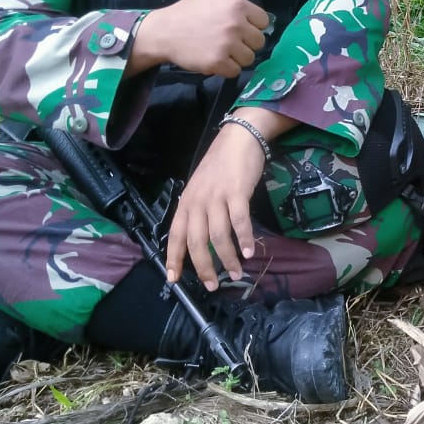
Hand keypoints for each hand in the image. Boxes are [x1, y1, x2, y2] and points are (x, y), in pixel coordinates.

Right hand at [130, 0, 269, 76]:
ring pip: (249, 58)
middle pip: (258, 42)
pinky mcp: (217, 62)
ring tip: (220, 48)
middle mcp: (235, 25)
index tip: (235, 24)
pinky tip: (213, 58)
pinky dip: (226, 69)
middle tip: (226, 38)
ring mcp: (227, 45)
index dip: (251, 25)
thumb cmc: (190, 8)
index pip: (263, 22)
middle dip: (245, 42)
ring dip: (237, 57)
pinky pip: (235, 71)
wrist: (164, 31)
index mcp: (238, 6)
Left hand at [164, 120, 264, 289]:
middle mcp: (197, 202)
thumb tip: (201, 239)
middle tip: (213, 285)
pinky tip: (250, 251)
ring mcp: (216, 198)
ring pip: (218, 236)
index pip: (175, 236)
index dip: (173, 259)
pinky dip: (244, 239)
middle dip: (204, 268)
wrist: (238, 139)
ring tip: (237, 273)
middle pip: (196, 242)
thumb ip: (198, 210)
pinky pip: (239, 221)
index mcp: (186, 203)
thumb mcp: (201, 187)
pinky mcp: (236, 193)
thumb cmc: (220, 164)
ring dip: (228, 258)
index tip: (174, 279)